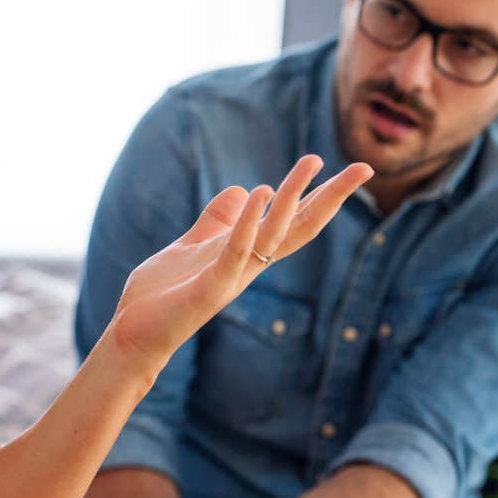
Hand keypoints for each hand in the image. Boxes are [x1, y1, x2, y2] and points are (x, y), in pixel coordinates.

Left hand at [105, 155, 369, 369]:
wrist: (133, 334)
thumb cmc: (162, 295)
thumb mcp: (192, 245)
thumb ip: (216, 220)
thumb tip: (244, 189)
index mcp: (246, 253)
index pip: (293, 221)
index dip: (322, 196)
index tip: (352, 170)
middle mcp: (248, 265)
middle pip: (300, 228)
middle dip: (331, 198)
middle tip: (364, 168)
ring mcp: (232, 277)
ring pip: (273, 235)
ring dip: (292, 198)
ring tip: (311, 162)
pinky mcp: (210, 289)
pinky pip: (235, 251)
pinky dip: (247, 223)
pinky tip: (258, 194)